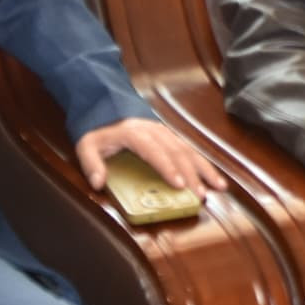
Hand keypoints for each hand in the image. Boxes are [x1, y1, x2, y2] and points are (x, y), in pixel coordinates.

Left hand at [76, 118, 228, 194]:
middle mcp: (154, 131)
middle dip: (192, 174)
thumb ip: (91, 163)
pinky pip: (190, 149)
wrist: (104, 109)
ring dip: (204, 168)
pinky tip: (214, 176)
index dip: (168, 168)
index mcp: (134, 133)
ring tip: (219, 186)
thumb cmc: (97, 132)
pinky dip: (203, 163)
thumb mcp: (86, 146)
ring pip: (189, 149)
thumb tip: (98, 182)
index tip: (180, 184)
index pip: (154, 151)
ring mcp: (164, 132)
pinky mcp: (170, 136)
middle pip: (177, 152)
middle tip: (201, 195)